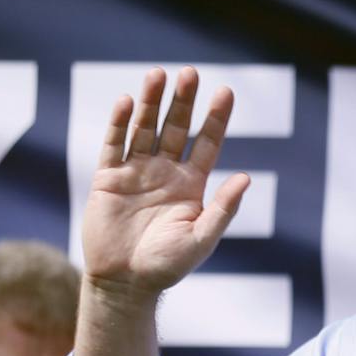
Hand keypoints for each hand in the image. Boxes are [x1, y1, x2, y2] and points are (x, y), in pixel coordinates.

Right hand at [82, 66, 249, 300]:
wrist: (126, 282)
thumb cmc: (167, 265)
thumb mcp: (202, 237)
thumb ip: (223, 208)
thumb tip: (246, 178)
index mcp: (191, 185)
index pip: (206, 143)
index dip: (216, 118)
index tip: (226, 91)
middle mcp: (165, 173)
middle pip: (175, 127)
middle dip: (183, 101)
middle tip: (190, 73)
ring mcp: (136, 172)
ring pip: (144, 129)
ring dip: (151, 102)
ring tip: (158, 74)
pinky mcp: (108, 178)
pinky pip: (114, 144)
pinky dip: (120, 123)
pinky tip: (128, 102)